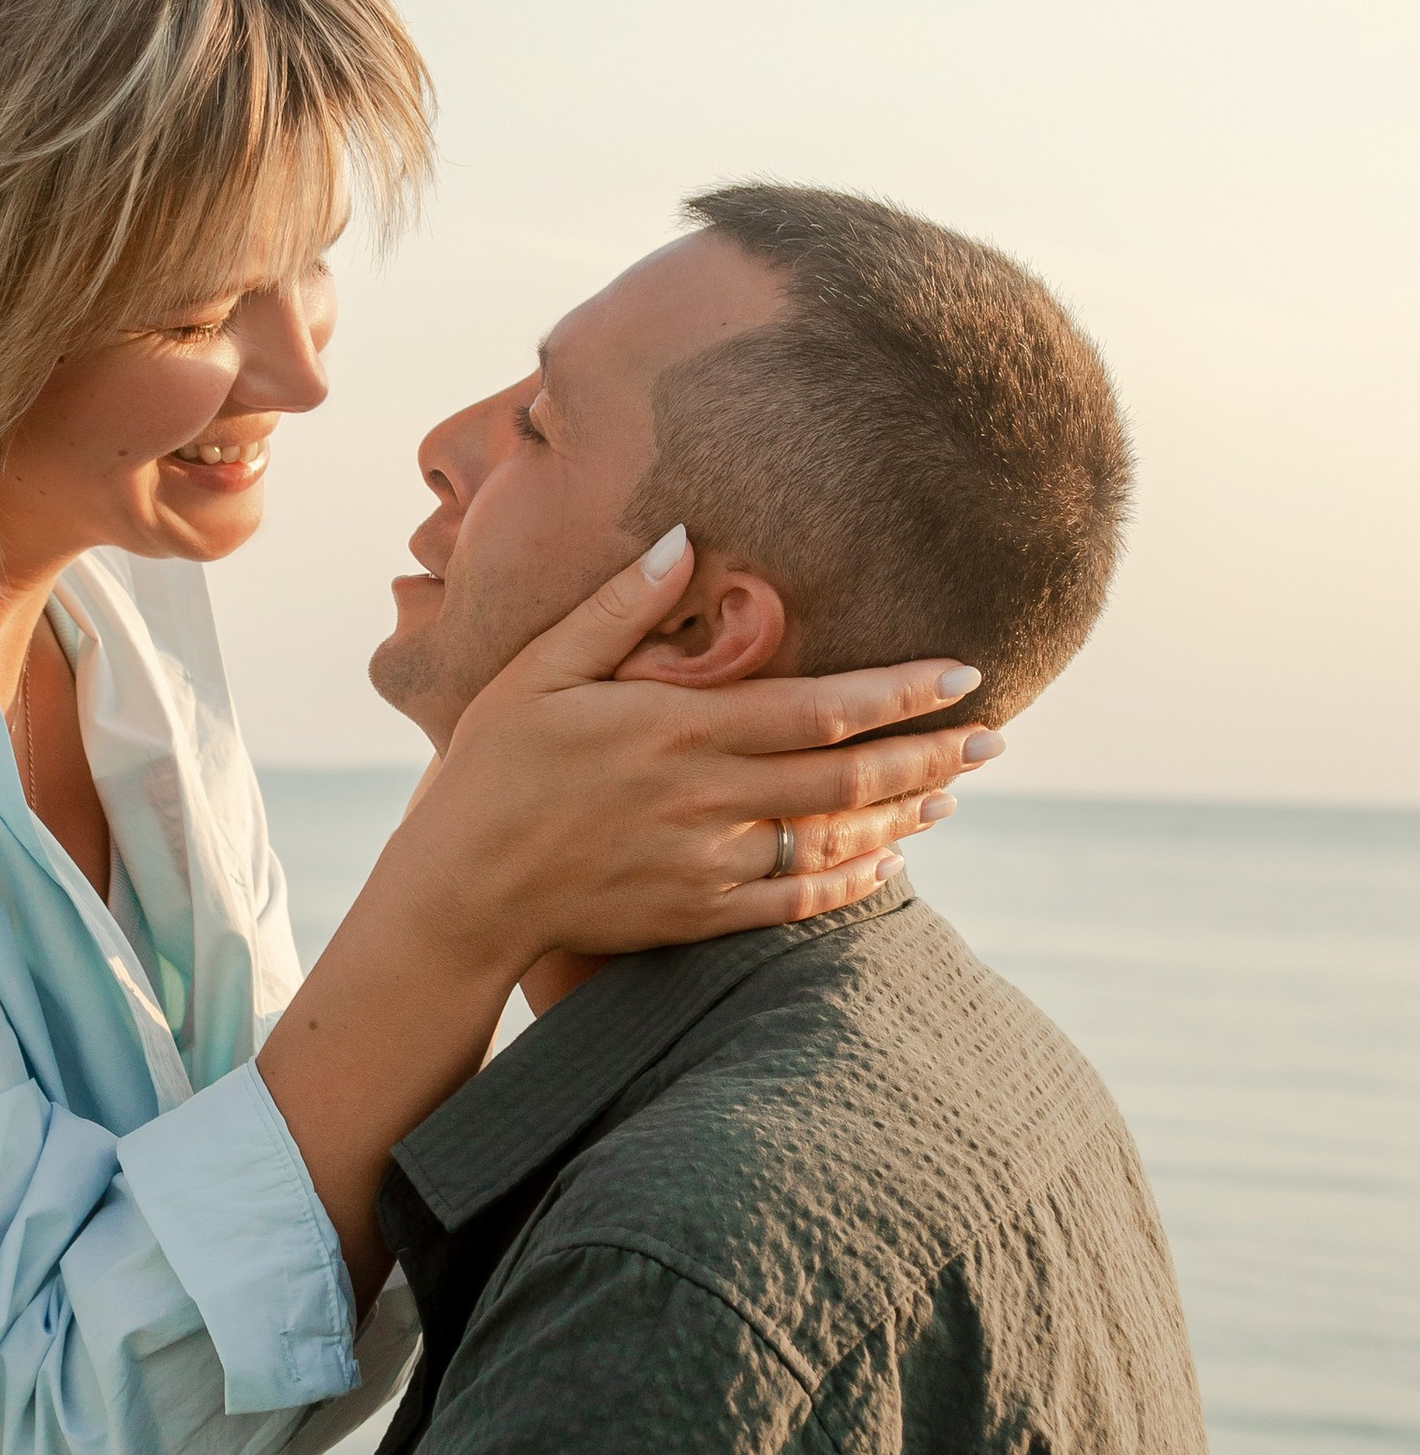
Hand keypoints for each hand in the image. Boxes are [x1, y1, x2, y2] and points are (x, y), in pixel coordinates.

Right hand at [391, 532, 995, 974]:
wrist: (458, 891)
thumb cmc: (491, 769)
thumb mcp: (537, 670)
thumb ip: (617, 608)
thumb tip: (683, 539)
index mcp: (677, 729)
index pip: (819, 706)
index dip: (901, 691)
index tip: (966, 672)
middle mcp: (706, 798)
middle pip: (849, 777)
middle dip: (932, 755)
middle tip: (995, 737)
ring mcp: (707, 864)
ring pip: (835, 842)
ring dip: (904, 816)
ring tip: (953, 793)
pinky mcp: (696, 915)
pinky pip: (797, 902)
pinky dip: (852, 883)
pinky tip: (886, 863)